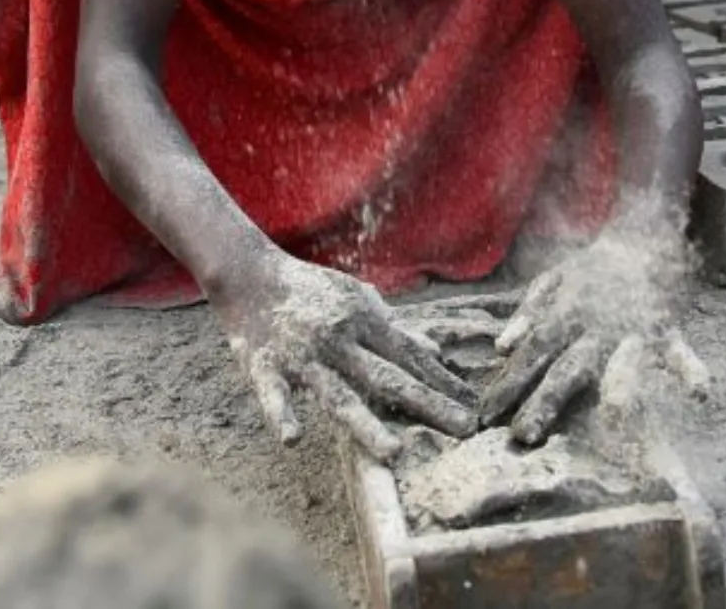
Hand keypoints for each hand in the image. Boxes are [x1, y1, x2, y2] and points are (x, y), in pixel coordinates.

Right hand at [209, 249, 478, 461]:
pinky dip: (282, 414)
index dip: (443, 380)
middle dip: (427, 403)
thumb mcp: (357, 297)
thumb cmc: (309, 289)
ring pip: (338, 394)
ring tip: (395, 452)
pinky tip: (293, 439)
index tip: (475, 405)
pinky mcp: (264, 366)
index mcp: (362, 320)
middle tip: (464, 429)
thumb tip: (437, 353)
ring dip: (366, 424)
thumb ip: (395, 326)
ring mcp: (301, 355)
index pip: (410, 355)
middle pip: (387, 376)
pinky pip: (273, 394)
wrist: (250, 272)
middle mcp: (338, 339)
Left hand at [481, 211, 710, 446]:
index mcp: (565, 313)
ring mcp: (631, 328)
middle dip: (544, 401)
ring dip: (616, 392)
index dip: (508, 384)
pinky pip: (679, 351)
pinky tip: (700, 393)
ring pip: (616, 364)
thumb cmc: (593, 266)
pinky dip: (690, 369)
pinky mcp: (665, 328)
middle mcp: (594, 325)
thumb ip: (528, 313)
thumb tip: (501, 347)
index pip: (531, 354)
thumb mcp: (553, 281)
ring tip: (615, 421)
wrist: (641, 235)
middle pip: (565, 366)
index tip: (486, 416)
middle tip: (522, 436)